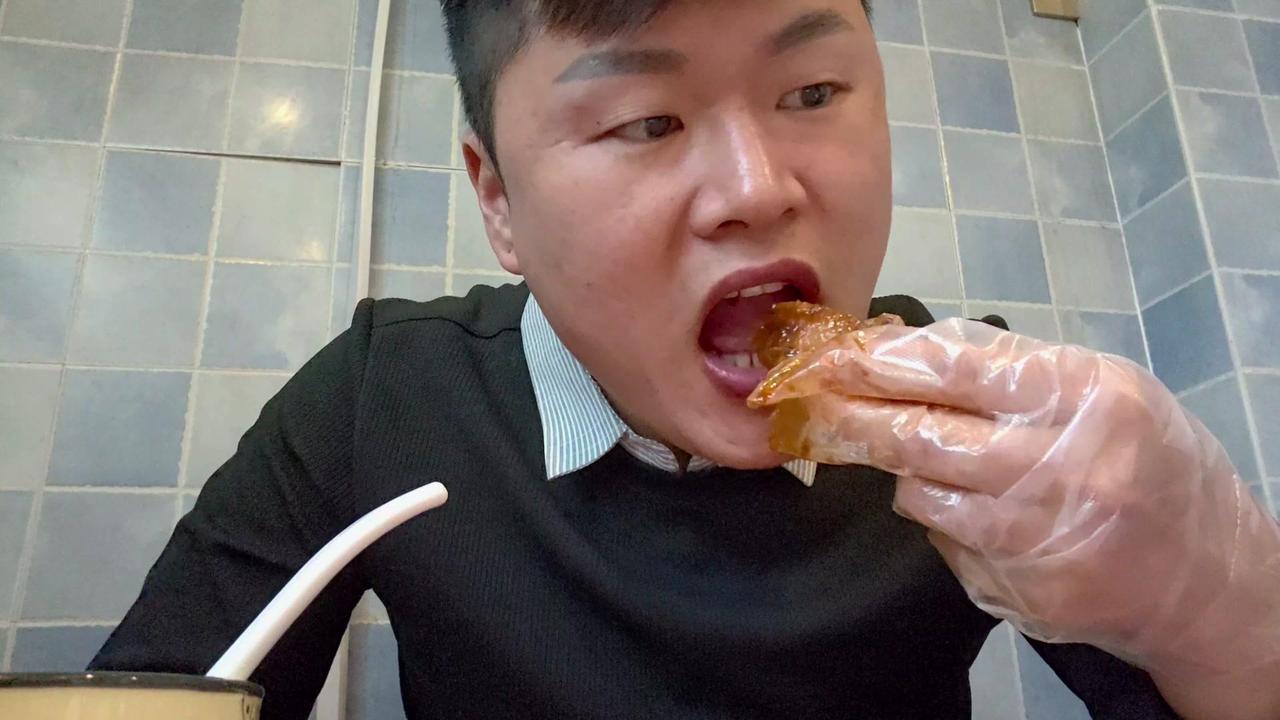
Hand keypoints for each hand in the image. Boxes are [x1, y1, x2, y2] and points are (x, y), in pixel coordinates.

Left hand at [754, 318, 1279, 680]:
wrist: (1207, 575)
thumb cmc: (1147, 459)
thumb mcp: (1100, 389)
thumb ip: (1008, 367)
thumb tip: (904, 346)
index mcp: (1081, 397)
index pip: (951, 369)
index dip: (876, 361)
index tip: (826, 355)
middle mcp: (1059, 465)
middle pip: (918, 435)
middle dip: (849, 417)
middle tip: (802, 403)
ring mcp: (1038, 536)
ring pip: (922, 494)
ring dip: (906, 471)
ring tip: (933, 457)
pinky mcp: (1023, 590)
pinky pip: (948, 544)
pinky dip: (945, 519)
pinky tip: (981, 511)